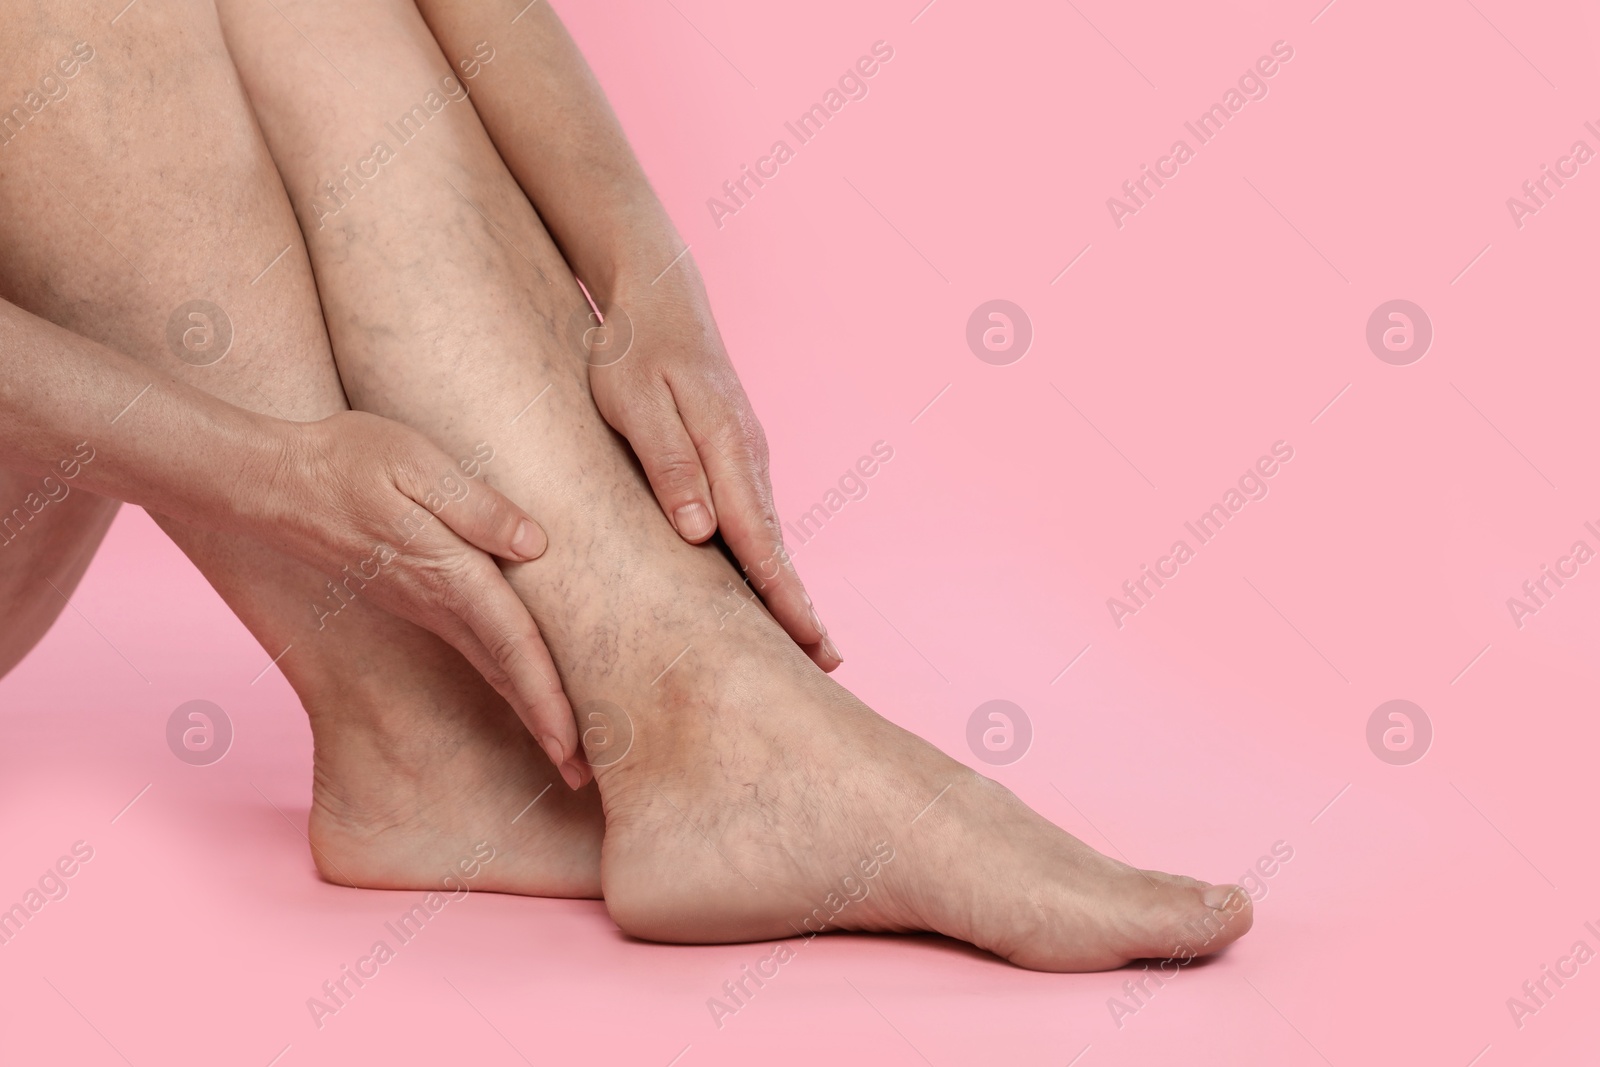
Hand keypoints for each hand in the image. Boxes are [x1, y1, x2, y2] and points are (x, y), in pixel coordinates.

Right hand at [242, 410, 587, 788]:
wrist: (271, 482)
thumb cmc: (345, 461)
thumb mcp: (417, 464)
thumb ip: (477, 506)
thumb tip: (536, 542)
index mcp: (451, 574)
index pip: (515, 646)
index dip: (548, 698)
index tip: (575, 747)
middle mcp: (442, 602)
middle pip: (510, 674)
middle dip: (550, 728)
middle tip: (589, 778)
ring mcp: (428, 604)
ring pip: (494, 666)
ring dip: (532, 710)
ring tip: (567, 752)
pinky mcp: (417, 596)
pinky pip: (476, 647)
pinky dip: (508, 678)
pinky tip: (523, 691)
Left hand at [584, 278, 839, 670]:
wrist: (659, 295)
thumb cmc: (635, 349)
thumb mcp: (636, 402)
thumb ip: (669, 464)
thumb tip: (700, 532)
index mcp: (728, 449)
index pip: (759, 540)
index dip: (781, 596)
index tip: (806, 642)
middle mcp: (749, 458)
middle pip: (776, 547)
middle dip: (800, 606)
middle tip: (826, 663)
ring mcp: (746, 458)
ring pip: (768, 535)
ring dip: (784, 588)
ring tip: (805, 643)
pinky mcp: (734, 458)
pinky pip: (754, 519)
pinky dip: (765, 559)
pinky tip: (767, 589)